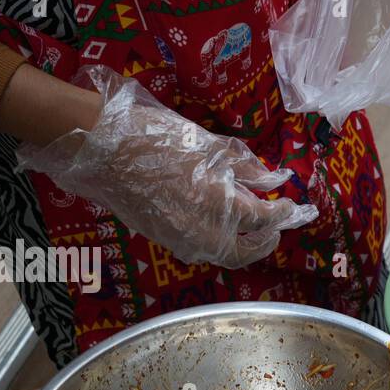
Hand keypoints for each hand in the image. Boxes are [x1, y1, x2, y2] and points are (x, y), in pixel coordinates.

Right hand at [14, 65, 317, 268]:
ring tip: (252, 225)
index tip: (292, 204)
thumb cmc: (153, 136)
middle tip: (277, 227)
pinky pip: (199, 247)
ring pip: (221, 253)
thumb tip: (272, 179)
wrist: (97, 147)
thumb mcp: (206, 144)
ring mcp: (179, 240)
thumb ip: (244, 166)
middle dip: (266, 241)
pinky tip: (220, 221)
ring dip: (242, 243)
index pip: (264, 219)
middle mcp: (202, 232)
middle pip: (246, 252)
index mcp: (218, 204)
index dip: (283, 213)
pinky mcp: (162, 238)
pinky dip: (217, 239)